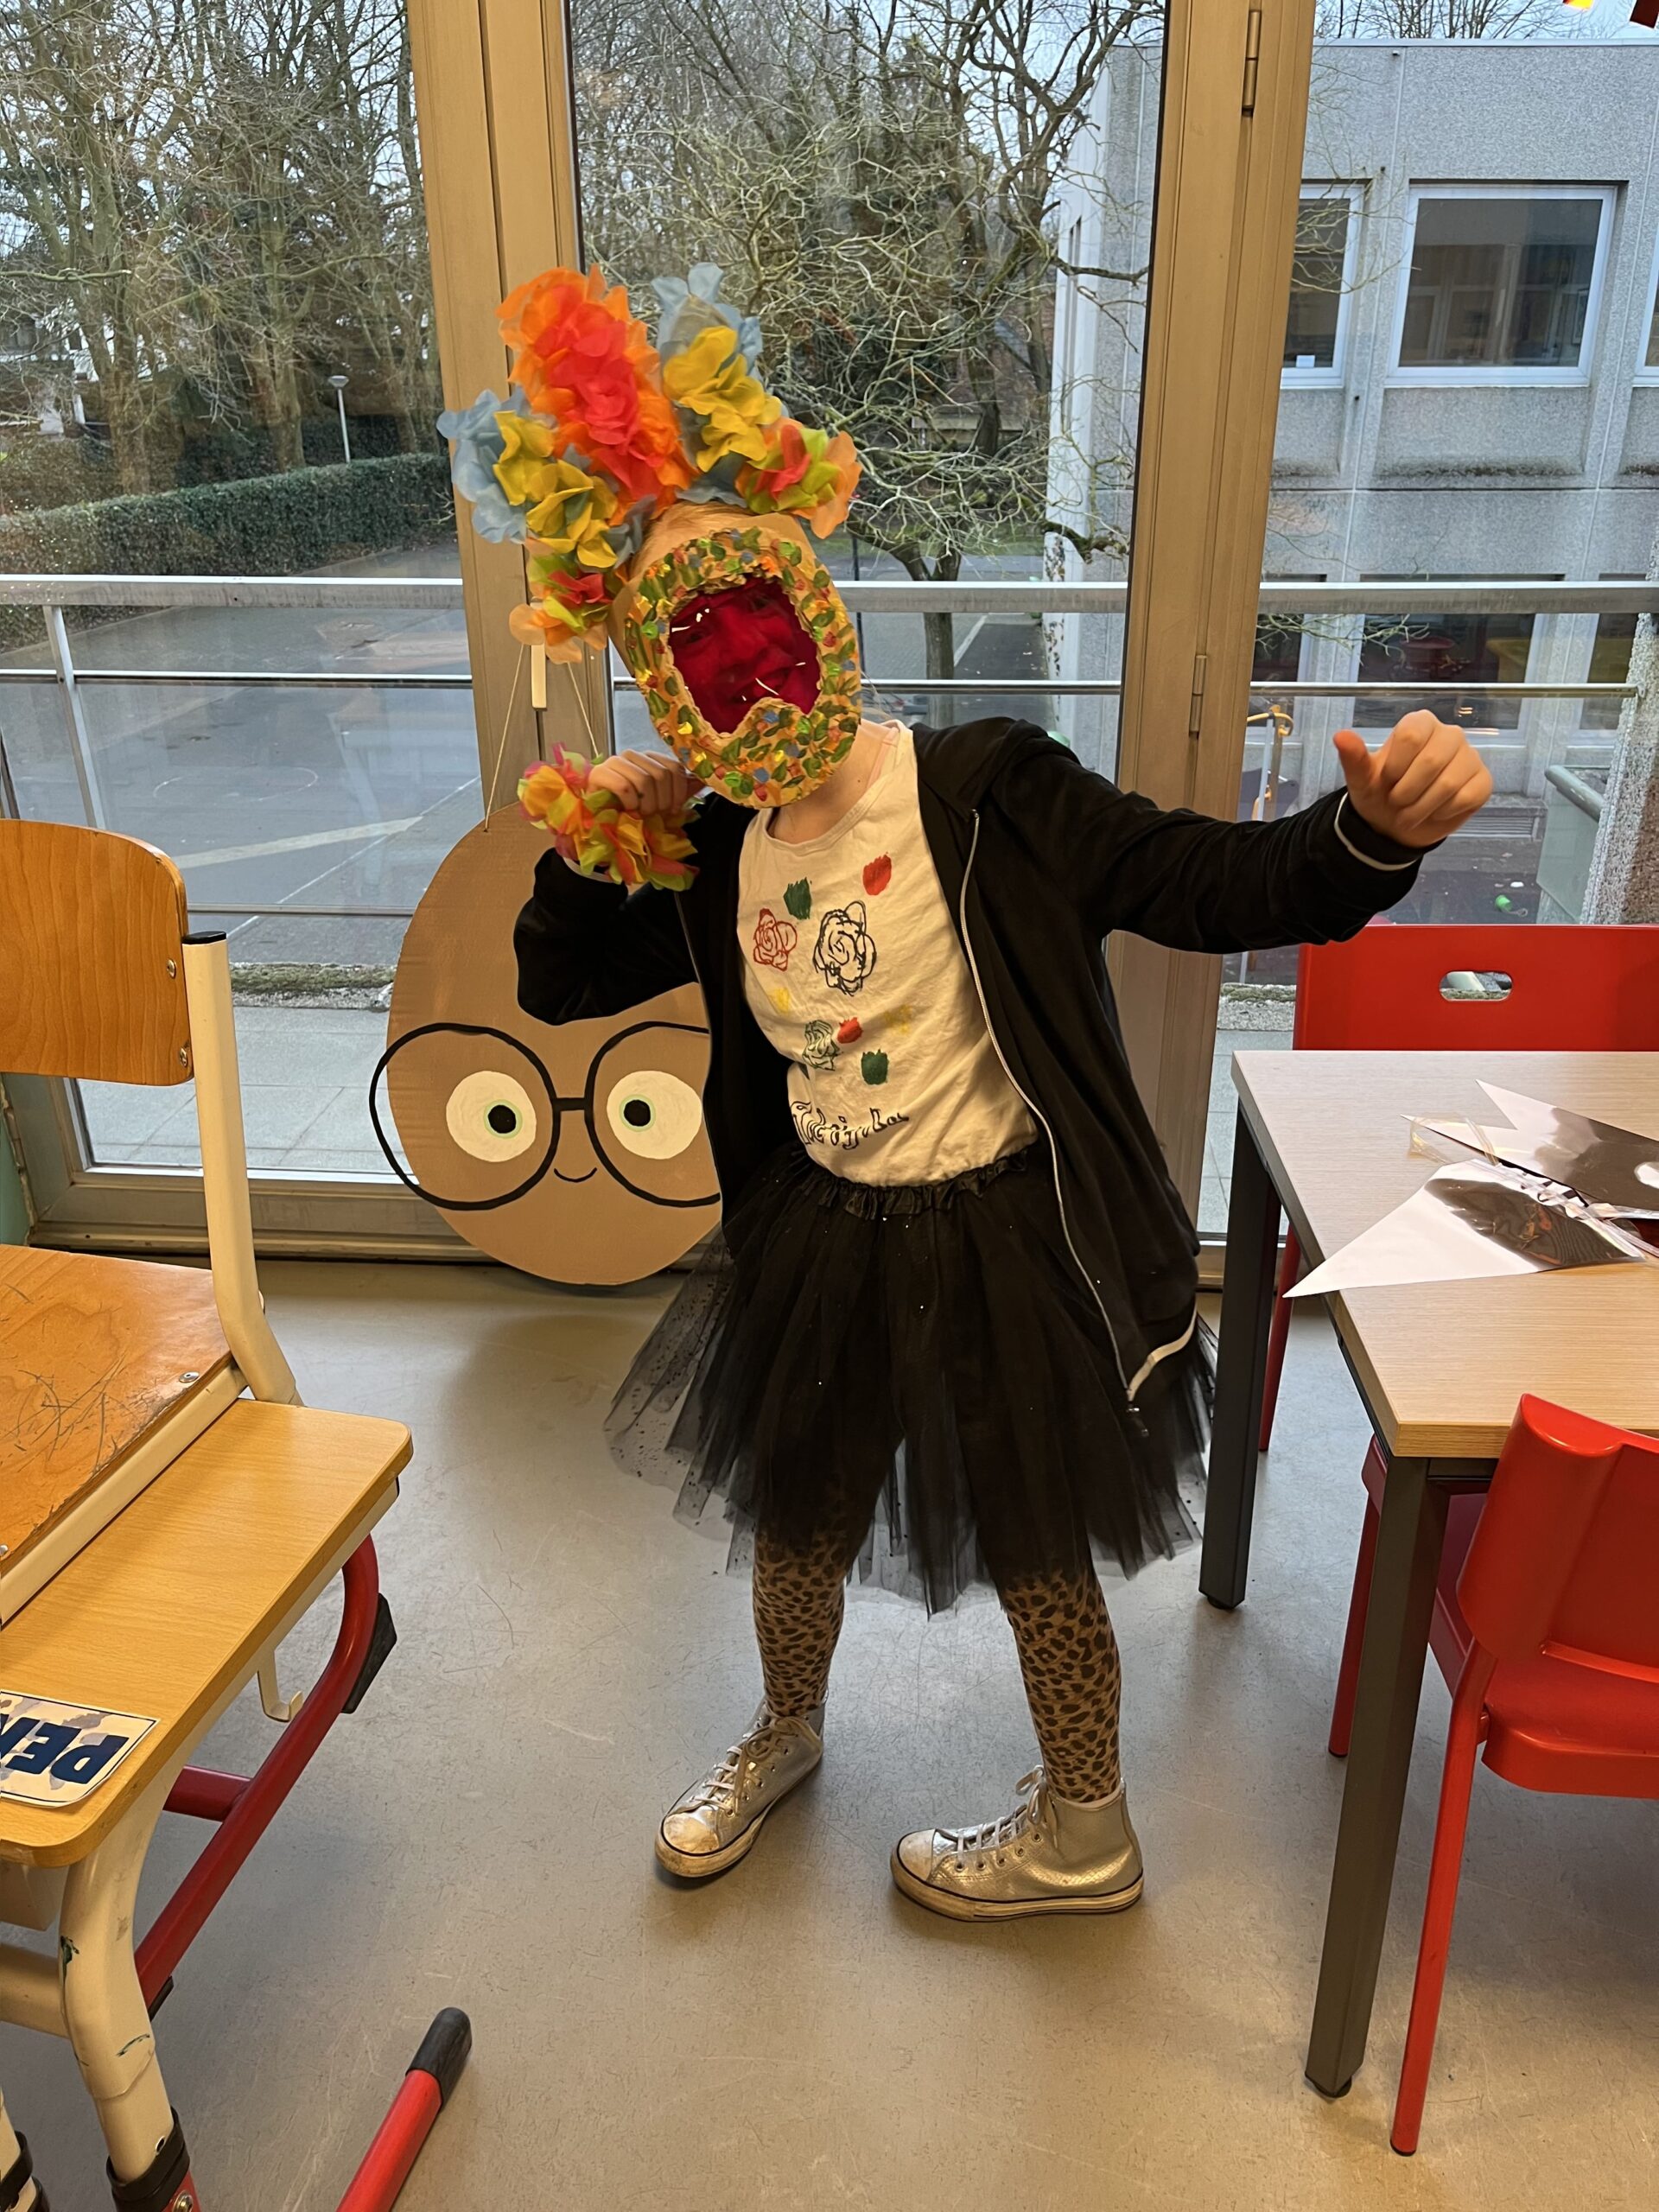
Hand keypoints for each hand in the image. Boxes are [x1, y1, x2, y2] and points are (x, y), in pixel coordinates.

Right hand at [587, 749, 700, 815]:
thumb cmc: (630, 812)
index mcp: (649, 759)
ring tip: (640, 814)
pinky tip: (628, 810)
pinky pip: (624, 786)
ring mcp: (614, 762)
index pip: (674, 767)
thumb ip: (677, 790)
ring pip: (644, 779)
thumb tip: (702, 782)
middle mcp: (632, 756)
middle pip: (661, 774)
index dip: (678, 792)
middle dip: (662, 801)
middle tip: (654, 815)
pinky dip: (631, 803)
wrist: (600, 823)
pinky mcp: (599, 774)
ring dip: (646, 804)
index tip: (673, 810)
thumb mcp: (659, 801)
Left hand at [1332, 712, 1492, 848]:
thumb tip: (1341, 736)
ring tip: (1410, 813)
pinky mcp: (1482, 781)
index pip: (1411, 736)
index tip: (1387, 781)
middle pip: (1431, 761)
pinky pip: (1467, 797)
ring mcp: (1469, 757)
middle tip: (1397, 803)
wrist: (1396, 824)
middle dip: (1407, 792)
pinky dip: (1444, 812)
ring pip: (1450, 782)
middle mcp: (1448, 734)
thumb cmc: (1381, 793)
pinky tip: (1435, 812)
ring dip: (1422, 807)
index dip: (1395, 767)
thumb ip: (1353, 757)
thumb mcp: (1361, 779)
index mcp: (1419, 724)